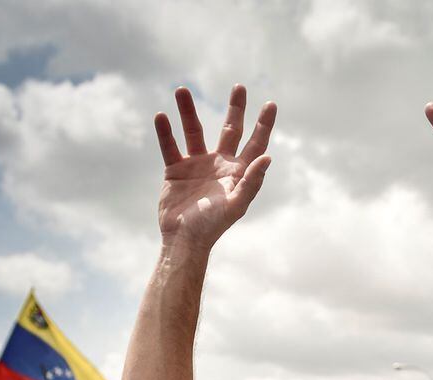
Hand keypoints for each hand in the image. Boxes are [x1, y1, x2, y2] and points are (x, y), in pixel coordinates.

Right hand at [152, 84, 275, 247]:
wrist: (184, 240)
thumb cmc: (212, 226)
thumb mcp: (236, 204)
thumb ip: (252, 181)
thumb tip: (267, 157)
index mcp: (237, 172)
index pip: (255, 143)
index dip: (263, 124)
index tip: (270, 103)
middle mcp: (219, 165)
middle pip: (229, 130)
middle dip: (235, 109)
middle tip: (239, 86)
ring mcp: (197, 165)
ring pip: (193, 131)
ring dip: (188, 111)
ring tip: (181, 89)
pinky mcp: (175, 170)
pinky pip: (169, 146)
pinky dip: (165, 132)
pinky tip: (161, 116)